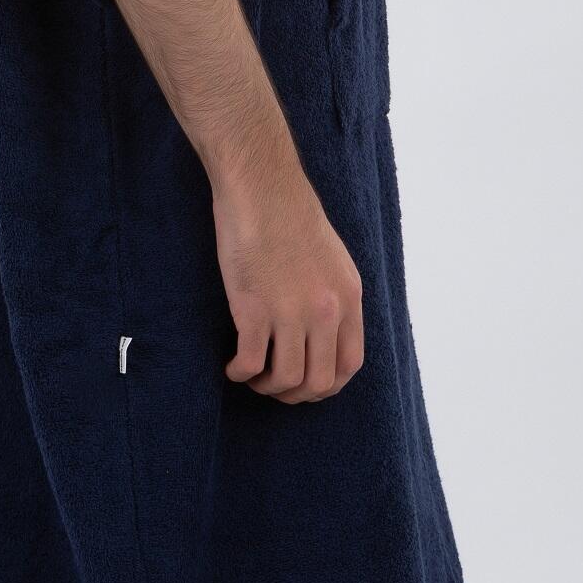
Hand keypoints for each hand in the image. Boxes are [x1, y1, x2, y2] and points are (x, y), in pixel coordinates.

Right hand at [214, 154, 364, 401]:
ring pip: (286, 379)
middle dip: (294, 395)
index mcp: (348, 298)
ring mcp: (292, 312)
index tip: (305, 384)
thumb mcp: (332, 259)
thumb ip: (333, 296)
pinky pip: (251, 364)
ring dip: (265, 386)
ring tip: (251, 375)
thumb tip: (323, 330)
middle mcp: (326, 311)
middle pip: (318, 382)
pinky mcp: (256, 309)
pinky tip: (232, 366)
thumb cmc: (289, 215)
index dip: (327, 385)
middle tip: (272, 385)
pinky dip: (240, 373)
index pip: (350, 364)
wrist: (261, 187)